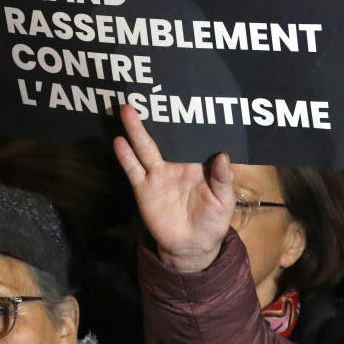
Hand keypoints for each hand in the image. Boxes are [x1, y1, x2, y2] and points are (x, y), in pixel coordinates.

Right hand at [113, 105, 234, 272]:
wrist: (191, 246)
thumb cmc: (212, 221)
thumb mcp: (224, 201)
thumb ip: (223, 179)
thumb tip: (223, 156)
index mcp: (197, 164)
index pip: (191, 138)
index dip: (187, 121)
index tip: (184, 100)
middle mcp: (175, 164)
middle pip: (163, 137)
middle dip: (155, 118)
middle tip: (146, 96)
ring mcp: (157, 176)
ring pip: (144, 148)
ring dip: (136, 130)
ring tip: (127, 110)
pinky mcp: (144, 189)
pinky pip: (133, 170)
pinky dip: (126, 157)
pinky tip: (118, 141)